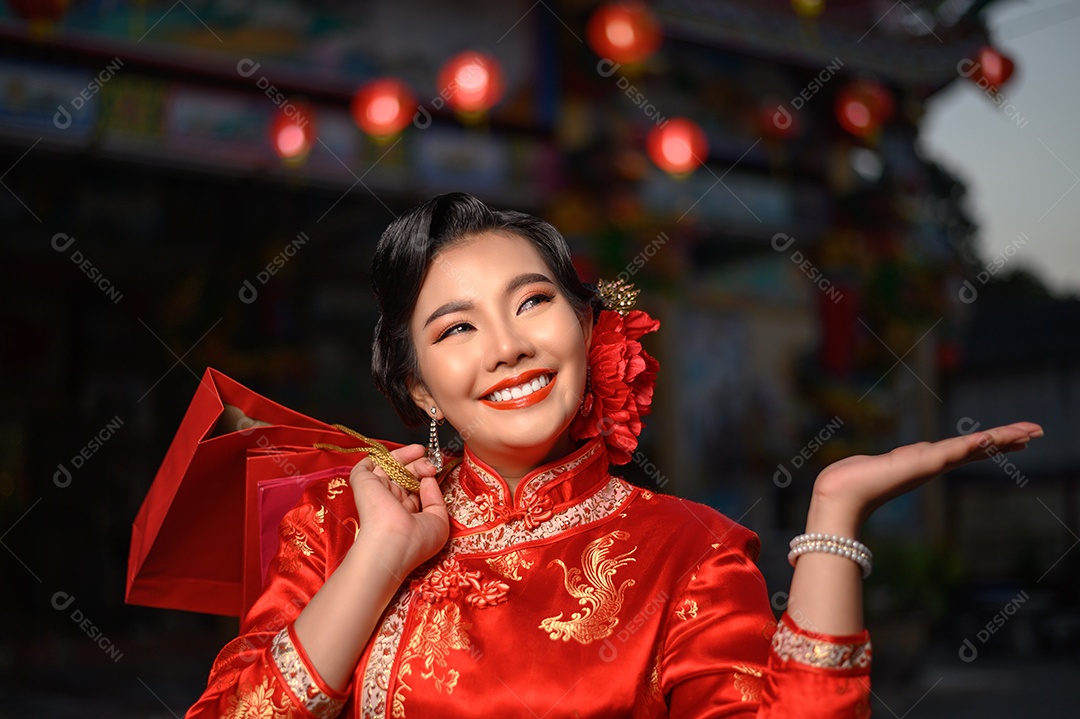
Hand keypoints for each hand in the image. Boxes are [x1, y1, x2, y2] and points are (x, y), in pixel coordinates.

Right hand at [349, 444, 448, 576]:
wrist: (393, 544)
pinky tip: (393, 454)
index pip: (415, 488)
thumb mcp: (438, 521)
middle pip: (404, 474)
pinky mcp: (363, 482)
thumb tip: (428, 479)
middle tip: (431, 464)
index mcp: (406, 513)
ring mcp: (377, 492)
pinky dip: (377, 457)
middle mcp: (390, 502)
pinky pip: (365, 465)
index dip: (426, 476)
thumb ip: (436, 498)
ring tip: (420, 451)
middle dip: (420, 464)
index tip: (437, 470)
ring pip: (389, 466)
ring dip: (406, 455)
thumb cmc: (417, 540)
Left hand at [808, 421, 1043, 534]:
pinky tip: (996, 436)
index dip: (984, 444)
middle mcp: (929, 463)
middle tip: (1034, 433)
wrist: (839, 497)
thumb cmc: (846, 484)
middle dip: (1005, 440)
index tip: (1006, 438)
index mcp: (919, 463)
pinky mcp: (924, 463)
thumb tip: (870, 468)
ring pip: (973, 447)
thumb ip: (879, 465)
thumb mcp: (870, 467)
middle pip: (975, 448)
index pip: (959, 450)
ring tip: (1030, 432)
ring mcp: (929, 464)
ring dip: (1002, 438)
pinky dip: (979, 442)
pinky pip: (958, 449)